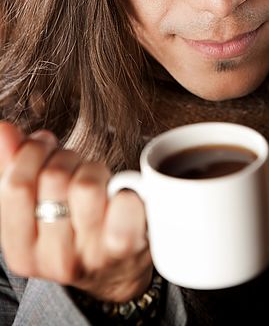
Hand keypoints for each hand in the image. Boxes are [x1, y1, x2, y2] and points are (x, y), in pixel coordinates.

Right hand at [0, 120, 152, 301]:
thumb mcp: (37, 205)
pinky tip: (122, 194)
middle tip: (74, 163)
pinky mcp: (125, 247)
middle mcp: (53, 258)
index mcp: (22, 250)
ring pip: (86, 185)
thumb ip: (14, 168)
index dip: (32, 152)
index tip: (44, 144)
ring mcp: (90, 255)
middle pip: (53, 179)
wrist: (117, 270)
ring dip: (94, 169)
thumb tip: (4, 130)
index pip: (16, 185)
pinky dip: (125, 190)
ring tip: (97, 179)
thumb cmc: (73, 227)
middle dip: (66, 157)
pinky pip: (123, 206)